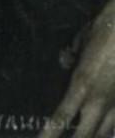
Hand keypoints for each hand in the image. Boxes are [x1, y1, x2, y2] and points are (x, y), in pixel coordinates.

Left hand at [44, 0, 114, 136]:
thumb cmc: (104, 31)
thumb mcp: (81, 42)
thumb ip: (71, 56)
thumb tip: (66, 59)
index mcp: (82, 85)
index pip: (62, 116)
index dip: (50, 134)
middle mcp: (99, 101)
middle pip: (86, 135)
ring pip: (105, 133)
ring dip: (94, 136)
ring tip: (85, 134)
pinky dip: (110, 129)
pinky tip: (104, 129)